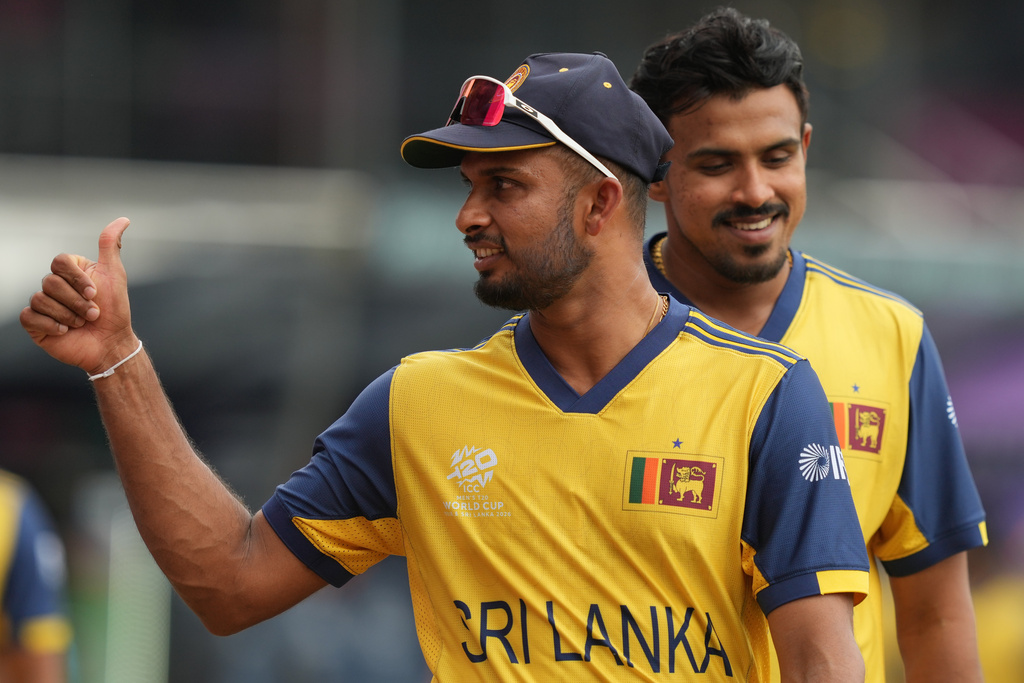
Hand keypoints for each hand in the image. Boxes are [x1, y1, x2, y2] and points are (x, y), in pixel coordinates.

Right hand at [20, 217, 137, 375]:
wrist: (111, 344)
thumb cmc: (115, 311)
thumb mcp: (115, 274)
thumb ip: (111, 245)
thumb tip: (123, 219)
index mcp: (71, 272)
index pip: (59, 262)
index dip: (77, 279)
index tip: (96, 293)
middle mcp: (55, 286)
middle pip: (50, 282)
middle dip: (76, 301)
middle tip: (93, 313)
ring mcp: (44, 304)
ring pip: (40, 298)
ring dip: (67, 314)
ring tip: (81, 323)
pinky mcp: (36, 324)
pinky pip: (29, 316)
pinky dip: (50, 324)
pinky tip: (65, 331)